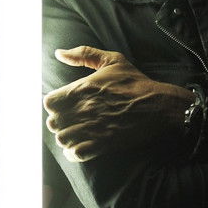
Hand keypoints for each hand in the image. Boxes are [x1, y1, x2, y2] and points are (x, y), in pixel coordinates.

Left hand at [43, 46, 190, 161]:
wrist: (158, 106)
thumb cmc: (135, 82)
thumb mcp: (112, 60)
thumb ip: (84, 54)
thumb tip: (59, 53)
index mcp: (82, 88)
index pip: (49, 102)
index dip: (55, 104)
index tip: (65, 104)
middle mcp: (83, 109)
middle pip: (53, 123)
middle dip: (60, 121)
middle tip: (72, 119)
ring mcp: (92, 128)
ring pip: (62, 139)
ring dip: (67, 137)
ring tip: (78, 133)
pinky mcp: (102, 144)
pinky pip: (75, 154)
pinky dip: (75, 153)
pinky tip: (82, 146)